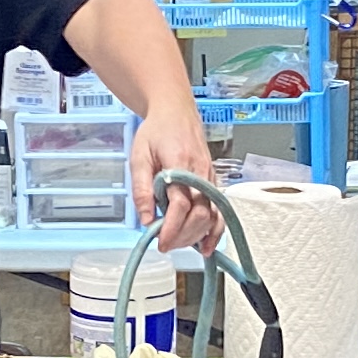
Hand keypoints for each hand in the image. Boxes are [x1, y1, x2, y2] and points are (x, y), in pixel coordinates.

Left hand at [132, 105, 219, 250]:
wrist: (176, 111)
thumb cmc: (156, 131)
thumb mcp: (139, 157)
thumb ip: (142, 190)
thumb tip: (147, 220)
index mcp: (180, 164)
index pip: (181, 204)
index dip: (172, 227)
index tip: (160, 242)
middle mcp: (201, 172)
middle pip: (200, 214)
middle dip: (183, 236)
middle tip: (165, 246)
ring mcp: (211, 177)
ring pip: (212, 215)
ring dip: (197, 236)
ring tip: (179, 245)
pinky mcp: (214, 182)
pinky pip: (219, 210)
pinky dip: (215, 230)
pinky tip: (207, 246)